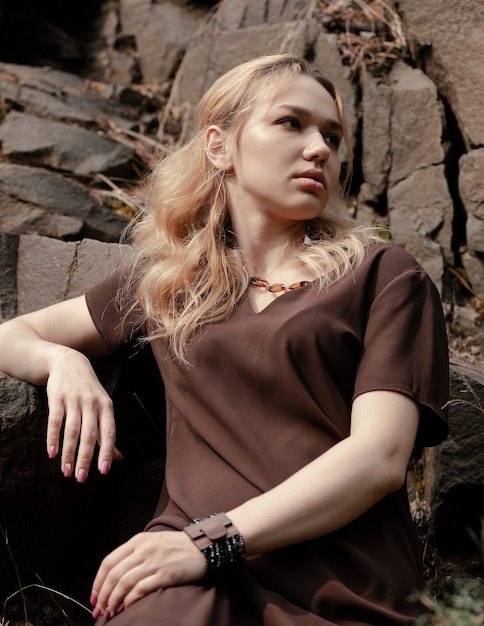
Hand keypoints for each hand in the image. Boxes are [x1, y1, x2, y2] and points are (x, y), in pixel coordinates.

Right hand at [45, 346, 121, 481]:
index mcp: (107, 407)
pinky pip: (55, 421)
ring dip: (69, 453)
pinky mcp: (57, 398)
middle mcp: (92, 404)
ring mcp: (74, 401)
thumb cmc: (90, 391)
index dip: (106, 452)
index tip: (103, 471)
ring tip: (66, 472)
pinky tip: (52, 454)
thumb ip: (108, 433)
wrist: (70, 362)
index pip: (109, 433)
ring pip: (72, 431)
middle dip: (85, 458)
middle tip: (81, 478)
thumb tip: (118, 458)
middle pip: (89, 435)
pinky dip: (53, 438)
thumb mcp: (103, 407)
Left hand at [90, 531, 205, 618]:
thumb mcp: (153, 541)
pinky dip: (130, 600)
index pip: (109, 562)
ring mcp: (155, 561)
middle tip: (100, 610)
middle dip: (103, 595)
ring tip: (112, 612)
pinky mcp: (167, 574)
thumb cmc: (178, 546)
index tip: (94, 596)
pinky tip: (128, 606)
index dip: (98, 582)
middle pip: (114, 575)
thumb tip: (115, 577)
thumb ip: (135, 553)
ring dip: (114, 601)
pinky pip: (141, 589)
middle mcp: (144, 549)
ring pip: (124, 583)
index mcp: (139, 540)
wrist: (204, 546)